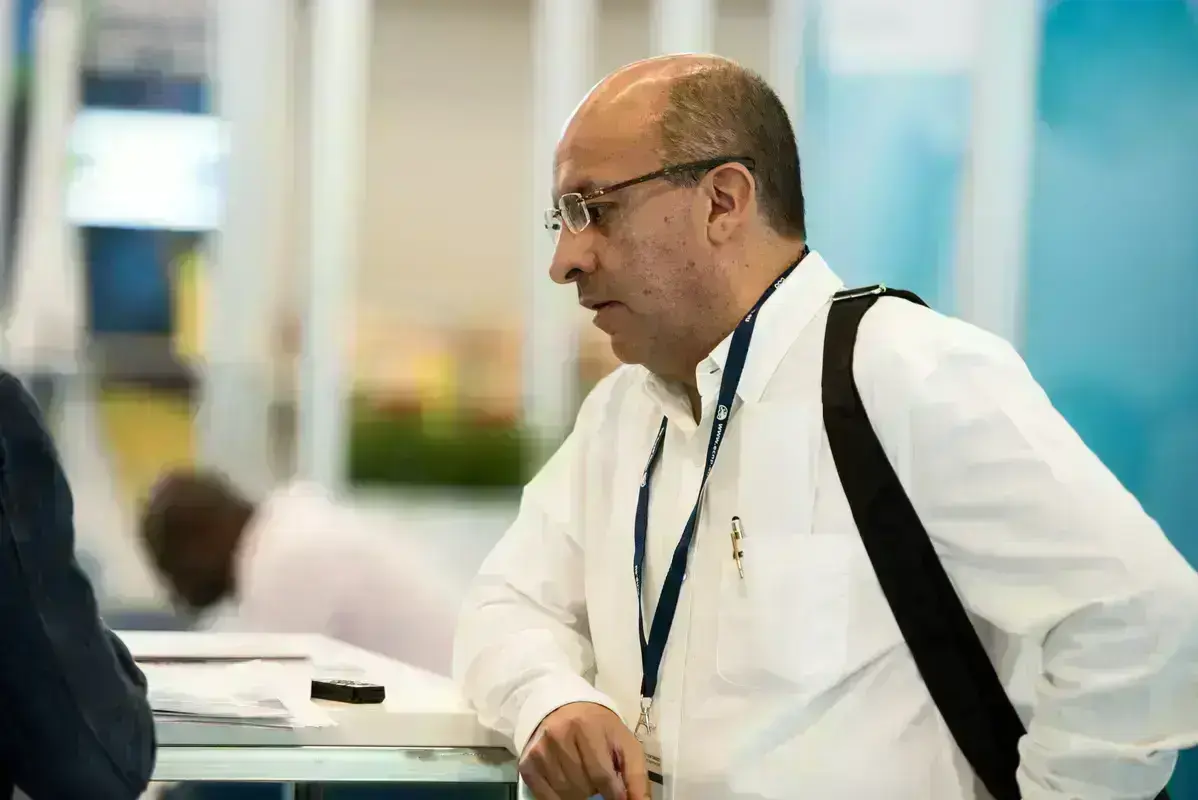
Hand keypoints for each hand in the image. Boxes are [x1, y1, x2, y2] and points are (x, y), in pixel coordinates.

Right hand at [520, 701, 650, 799]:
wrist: (564, 709)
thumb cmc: (600, 728)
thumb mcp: (624, 743)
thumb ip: (636, 776)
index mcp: (586, 726)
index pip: (601, 775)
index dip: (614, 794)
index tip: (618, 797)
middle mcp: (558, 735)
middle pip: (583, 787)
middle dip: (595, 791)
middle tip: (598, 779)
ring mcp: (540, 750)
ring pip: (565, 794)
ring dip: (579, 794)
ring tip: (583, 778)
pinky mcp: (527, 763)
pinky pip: (545, 797)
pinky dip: (560, 799)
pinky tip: (568, 785)